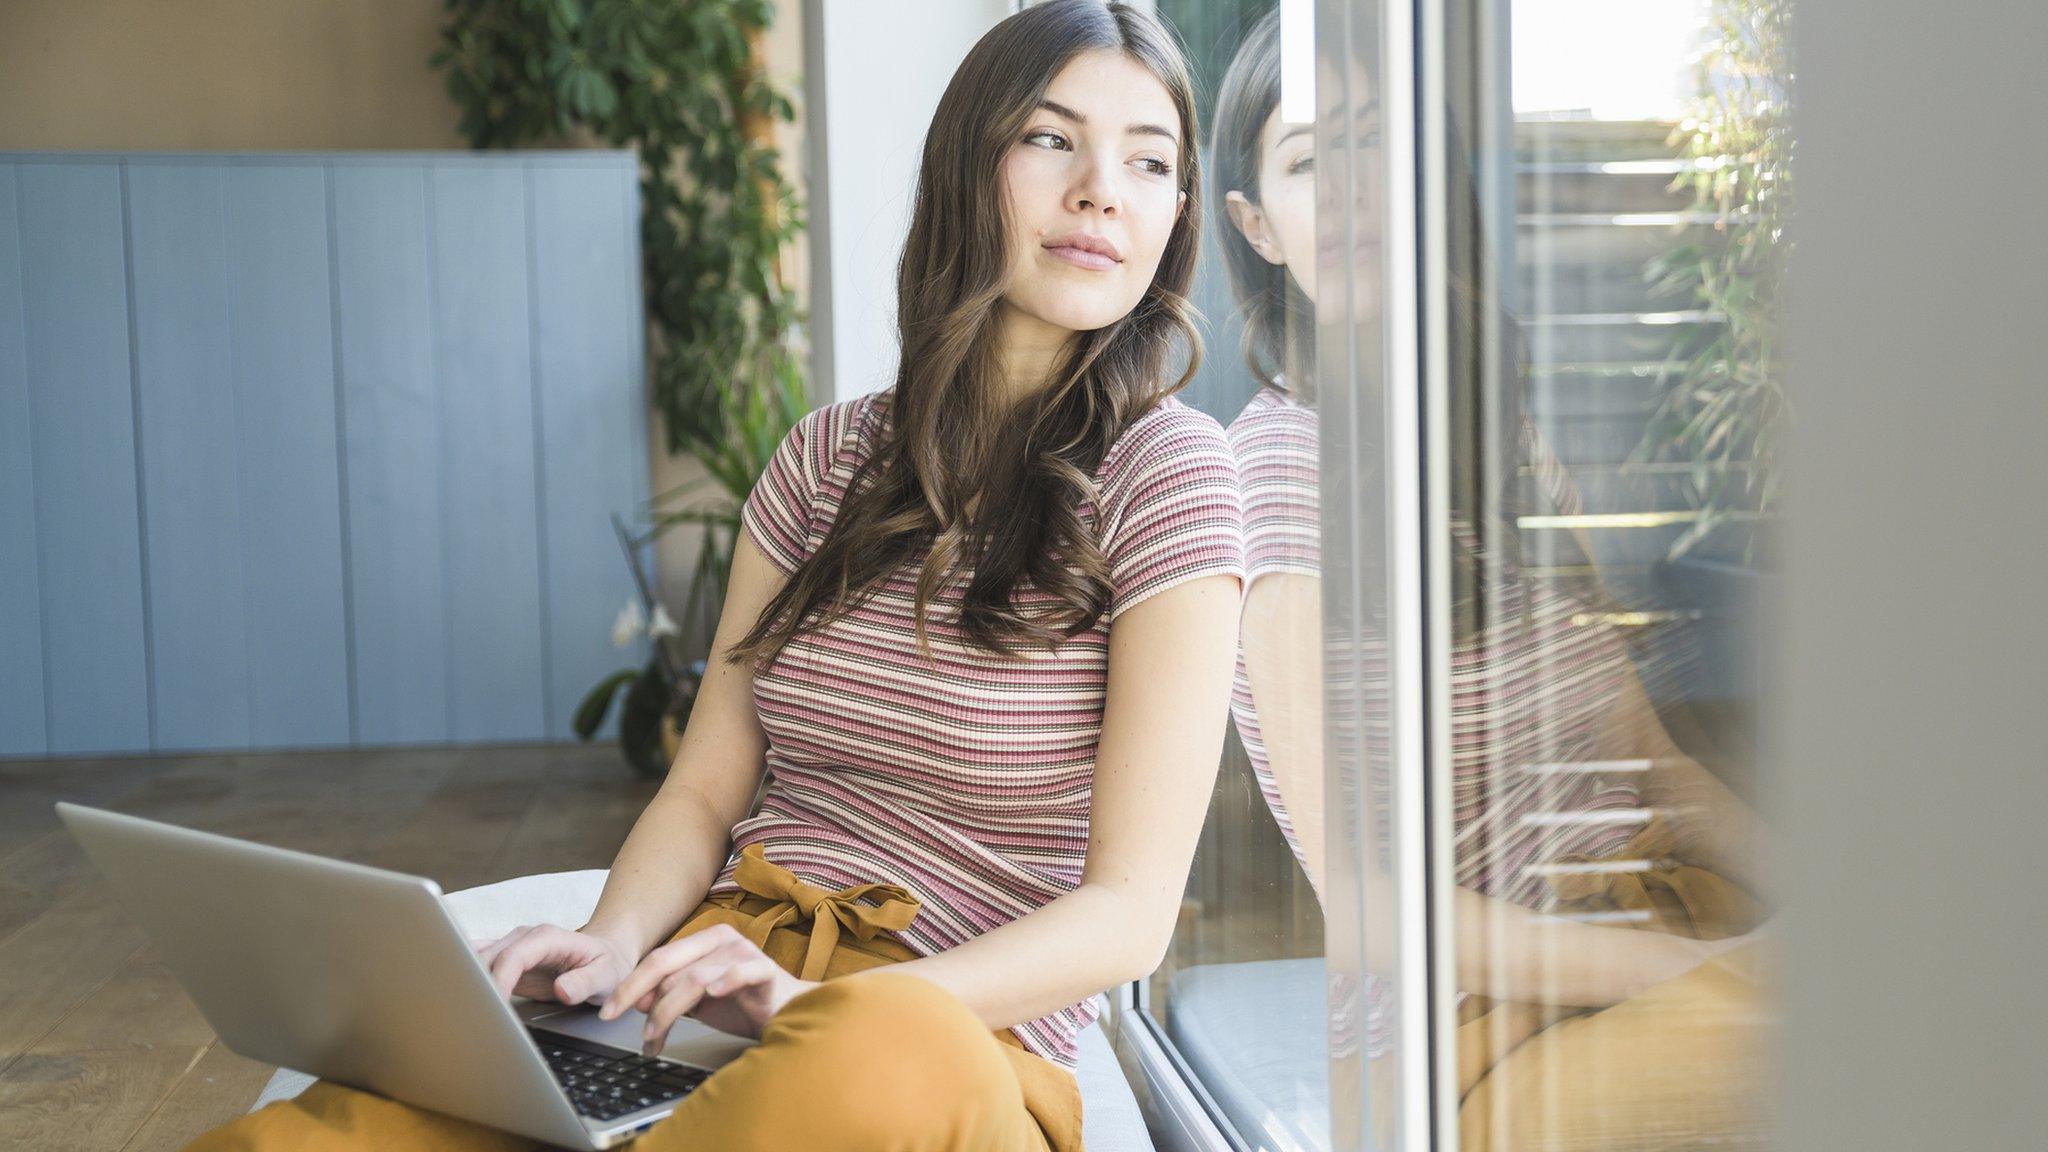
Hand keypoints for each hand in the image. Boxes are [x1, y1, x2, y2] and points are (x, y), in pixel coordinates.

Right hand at [469, 923, 639, 1006]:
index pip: (513, 957)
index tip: (495, 1008)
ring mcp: (511, 946)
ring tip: (461, 1011)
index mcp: (547, 938)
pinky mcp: (504, 960)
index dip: (500, 982)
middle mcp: (524, 938)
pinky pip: (476, 964)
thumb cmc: (606, 965)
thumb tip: (562, 990)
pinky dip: (465, 979)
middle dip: (477, 986)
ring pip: (474, 960)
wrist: (605, 956)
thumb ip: (585, 982)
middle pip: (487, 958)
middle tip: (474, 1017)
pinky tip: (456, 997)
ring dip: (466, 983)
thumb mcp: (606, 975)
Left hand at [597, 923, 819, 1054]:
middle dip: (637, 995)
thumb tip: (634, 1001)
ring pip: (695, 978)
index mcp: (703, 942)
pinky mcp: (766, 970)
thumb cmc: (743, 1005)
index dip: (629, 985)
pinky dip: (725, 981)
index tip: (607, 1011)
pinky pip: (742, 972)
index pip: (657, 959)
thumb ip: (668, 996)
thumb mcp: (697, 1002)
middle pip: (668, 964)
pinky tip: (713, 995)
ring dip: (668, 1011)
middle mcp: (721, 940)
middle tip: (615, 1019)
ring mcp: (744, 953)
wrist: (789, 1013)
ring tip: (655, 1038)